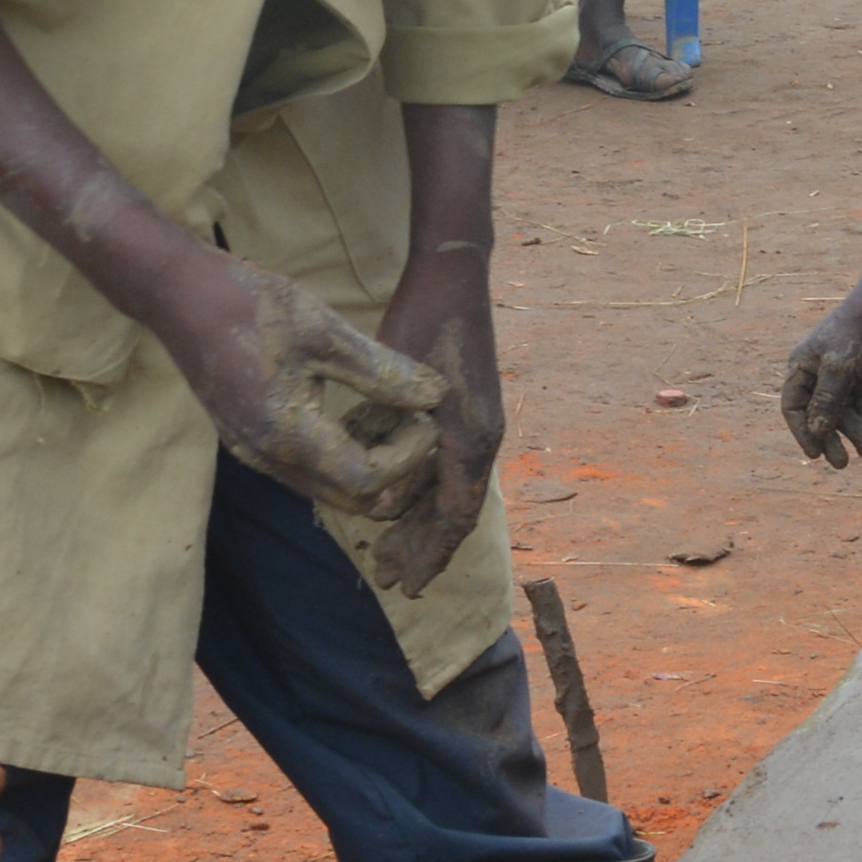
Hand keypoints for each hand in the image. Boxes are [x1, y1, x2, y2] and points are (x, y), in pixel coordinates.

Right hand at [157, 256, 449, 533]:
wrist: (176, 293)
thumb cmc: (249, 303)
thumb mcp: (324, 330)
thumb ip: (382, 370)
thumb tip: (436, 395)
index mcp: (288, 434)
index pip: (367, 480)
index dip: (409, 457)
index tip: (428, 417)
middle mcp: (268, 458)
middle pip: (350, 499)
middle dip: (395, 471)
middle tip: (417, 423)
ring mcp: (253, 453)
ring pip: (327, 488)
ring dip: (368, 466)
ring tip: (394, 416)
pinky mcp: (246, 441)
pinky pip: (304, 470)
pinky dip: (339, 455)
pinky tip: (356, 413)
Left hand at [368, 249, 506, 597]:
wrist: (453, 275)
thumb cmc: (424, 322)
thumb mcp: (400, 384)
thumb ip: (389, 438)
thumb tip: (380, 497)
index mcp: (471, 438)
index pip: (454, 516)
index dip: (429, 555)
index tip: (407, 586)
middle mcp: (481, 438)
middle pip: (453, 513)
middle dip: (421, 549)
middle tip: (390, 581)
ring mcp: (478, 424)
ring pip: (450, 492)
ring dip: (421, 524)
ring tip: (387, 552)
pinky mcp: (468, 411)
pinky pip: (449, 469)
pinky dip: (426, 493)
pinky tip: (401, 500)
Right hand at [780, 290, 861, 468]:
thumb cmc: (858, 329)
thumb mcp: (841, 367)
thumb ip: (828, 400)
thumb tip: (817, 431)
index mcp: (801, 366)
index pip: (794, 407)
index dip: (802, 433)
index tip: (815, 455)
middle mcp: (817, 372)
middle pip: (819, 414)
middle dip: (832, 439)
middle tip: (843, 464)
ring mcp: (839, 373)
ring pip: (843, 411)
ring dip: (856, 431)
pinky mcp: (860, 372)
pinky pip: (858, 402)